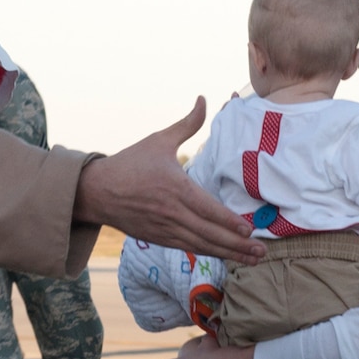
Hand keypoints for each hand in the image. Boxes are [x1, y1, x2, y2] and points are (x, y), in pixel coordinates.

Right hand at [74, 99, 264, 264]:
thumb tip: (203, 99)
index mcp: (175, 188)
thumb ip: (187, 124)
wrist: (97, 191)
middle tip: (262, 252)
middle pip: (209, 233)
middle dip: (237, 245)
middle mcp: (172, 212)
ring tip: (252, 260)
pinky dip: (209, 253)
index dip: (229, 222)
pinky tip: (226, 255)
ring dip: (228, 253)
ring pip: (202, 245)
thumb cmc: (130, 163)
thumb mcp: (159, 140)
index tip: (249, 230)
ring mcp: (165, 229)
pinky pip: (189, 248)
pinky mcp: (159, 238)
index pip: (208, 210)